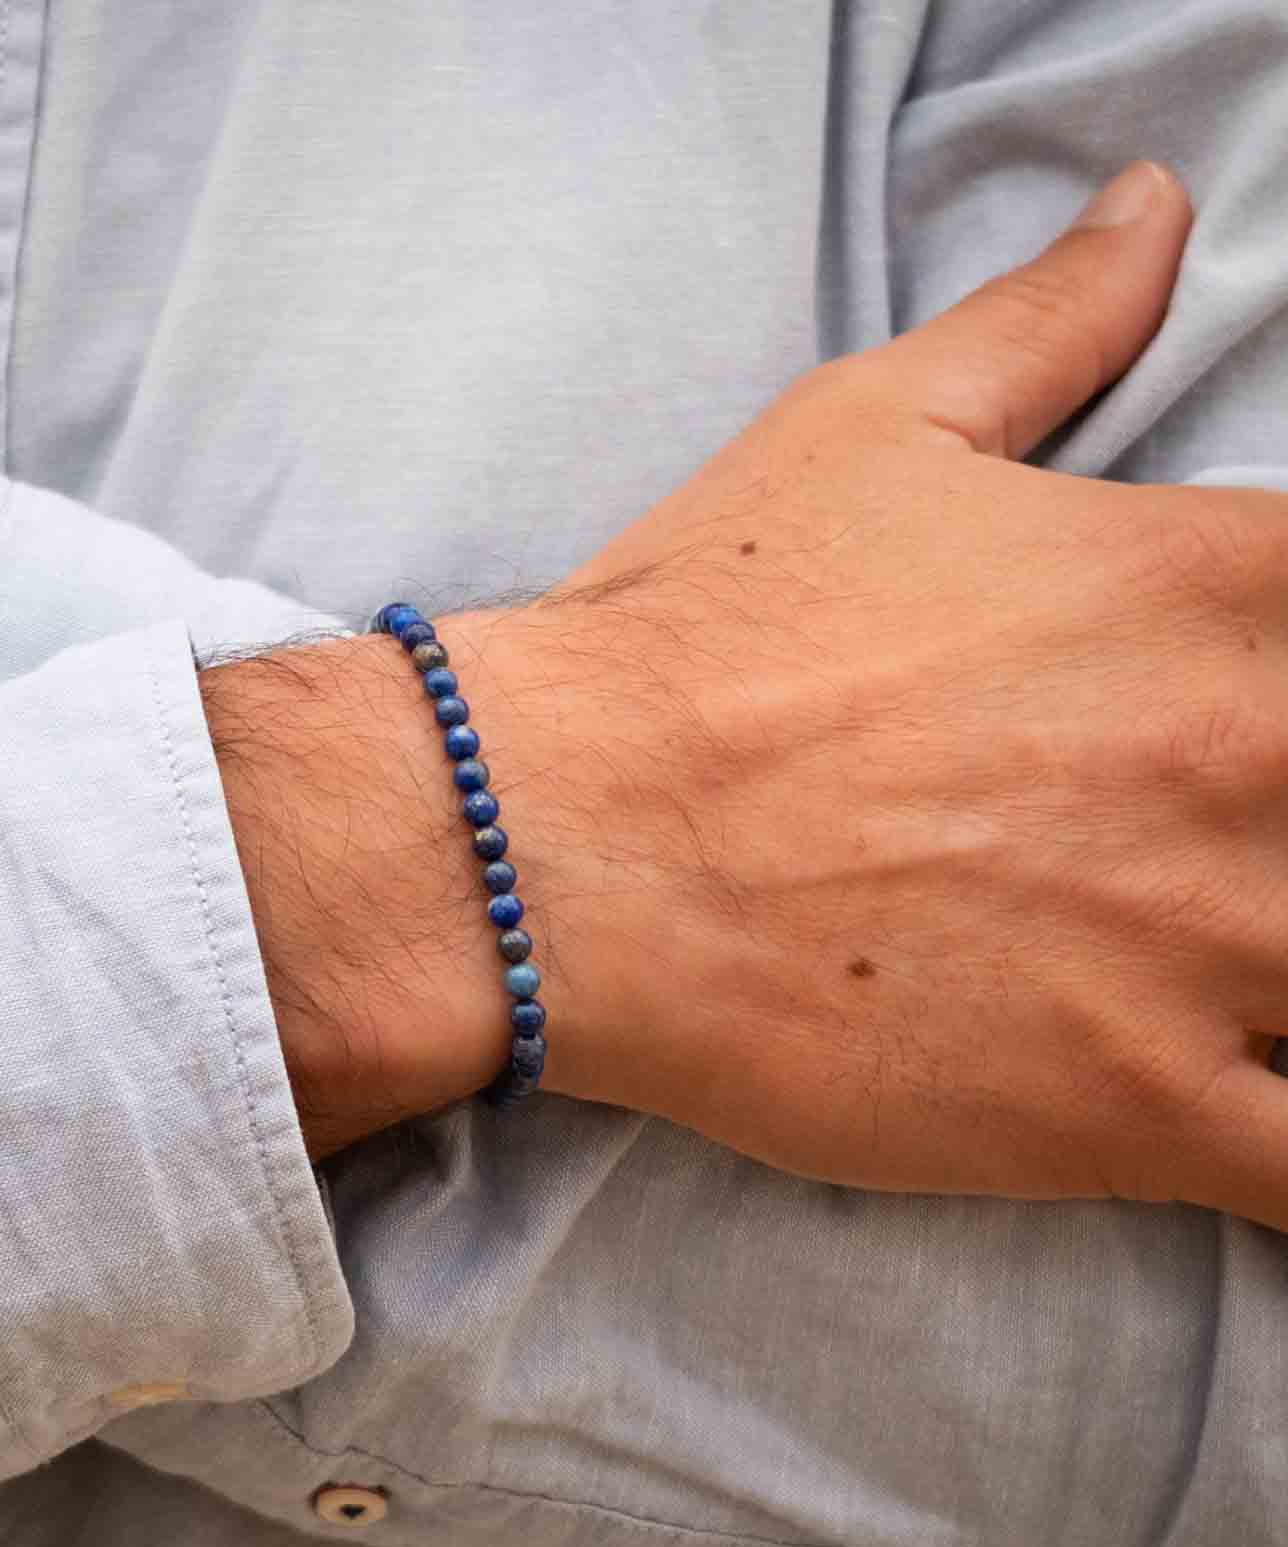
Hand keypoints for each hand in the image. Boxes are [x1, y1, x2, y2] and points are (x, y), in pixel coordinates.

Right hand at [472, 159, 1287, 1224]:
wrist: (550, 839)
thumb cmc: (695, 636)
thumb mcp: (869, 433)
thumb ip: (1048, 326)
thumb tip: (1150, 206)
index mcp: (1222, 579)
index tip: (1245, 735)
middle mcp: (1259, 754)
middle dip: (1287, 825)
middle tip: (1204, 849)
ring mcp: (1213, 947)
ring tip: (1227, 977)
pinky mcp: (1137, 1110)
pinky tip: (1254, 1122)